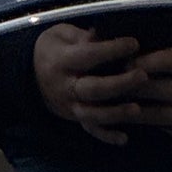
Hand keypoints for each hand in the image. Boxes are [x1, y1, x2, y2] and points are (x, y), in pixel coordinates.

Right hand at [33, 21, 143, 146]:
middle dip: (119, 83)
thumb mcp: (62, 35)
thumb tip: (107, 33)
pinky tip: (124, 139)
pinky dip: (106, 136)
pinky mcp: (74, 118)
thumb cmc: (52, 49)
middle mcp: (65, 86)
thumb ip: (84, 35)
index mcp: (62, 61)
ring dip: (115, 113)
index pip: (88, 56)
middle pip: (93, 88)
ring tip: (137, 109)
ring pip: (92, 114)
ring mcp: (69, 106)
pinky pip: (90, 130)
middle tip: (143, 75)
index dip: (111, 50)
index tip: (134, 43)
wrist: (28, 75)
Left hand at [108, 45, 171, 147]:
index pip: (171, 60)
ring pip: (158, 114)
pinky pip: (166, 129)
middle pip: (160, 89)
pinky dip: (146, 124)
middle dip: (132, 87)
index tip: (124, 62)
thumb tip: (130, 54)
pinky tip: (130, 120)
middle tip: (108, 85)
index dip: (146, 61)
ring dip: (133, 110)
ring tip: (113, 106)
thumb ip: (170, 60)